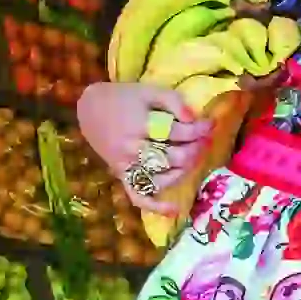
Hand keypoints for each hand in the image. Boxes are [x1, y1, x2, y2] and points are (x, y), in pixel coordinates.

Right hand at [77, 83, 211, 208]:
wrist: (90, 108)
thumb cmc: (123, 97)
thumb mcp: (148, 89)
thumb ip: (172, 100)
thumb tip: (194, 118)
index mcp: (139, 125)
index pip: (178, 132)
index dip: (199, 129)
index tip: (210, 125)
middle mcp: (133, 149)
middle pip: (174, 158)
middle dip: (195, 150)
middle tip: (204, 142)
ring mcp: (127, 166)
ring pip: (162, 178)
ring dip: (184, 171)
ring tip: (193, 159)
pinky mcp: (122, 175)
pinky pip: (138, 196)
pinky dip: (155, 206)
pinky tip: (173, 209)